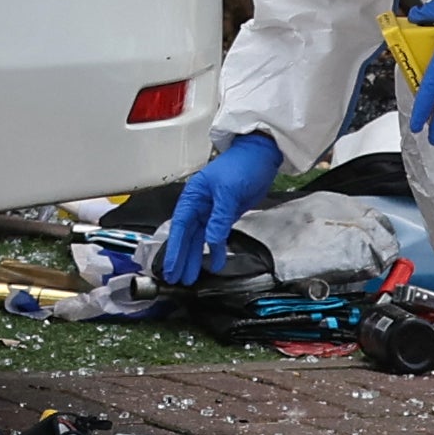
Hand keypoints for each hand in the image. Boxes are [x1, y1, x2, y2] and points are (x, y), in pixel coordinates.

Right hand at [152, 132, 280, 288]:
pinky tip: (216, 261)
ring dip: (196, 256)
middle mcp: (199, 204)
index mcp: (193, 195)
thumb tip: (211, 241)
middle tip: (176, 278)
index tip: (171, 267)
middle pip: (187, 235)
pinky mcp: (226, 214)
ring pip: (200, 238)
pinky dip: (216, 249)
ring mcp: (212, 210)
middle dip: (181, 257)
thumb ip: (219, 218)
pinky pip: (216, 235)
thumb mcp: (229, 192)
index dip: (175, 248)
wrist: (262, 156)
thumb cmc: (241, 165)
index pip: (181, 226)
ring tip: (191, 277)